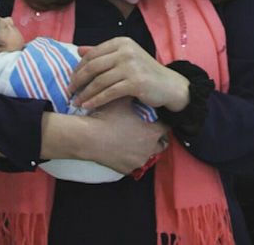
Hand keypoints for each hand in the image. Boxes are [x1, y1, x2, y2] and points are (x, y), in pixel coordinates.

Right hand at [41, 97, 168, 173]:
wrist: (88, 138)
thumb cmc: (107, 117)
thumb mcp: (122, 101)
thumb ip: (133, 94)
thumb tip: (138, 85)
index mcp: (153, 131)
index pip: (166, 127)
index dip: (160, 122)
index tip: (154, 119)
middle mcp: (150, 148)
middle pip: (161, 143)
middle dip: (155, 137)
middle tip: (144, 130)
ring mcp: (139, 160)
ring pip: (148, 155)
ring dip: (143, 148)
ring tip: (132, 140)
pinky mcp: (127, 169)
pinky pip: (134, 164)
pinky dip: (130, 158)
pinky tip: (122, 149)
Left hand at [68, 37, 189, 110]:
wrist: (169, 85)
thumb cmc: (144, 72)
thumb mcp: (125, 58)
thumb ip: (103, 53)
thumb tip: (79, 50)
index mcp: (122, 42)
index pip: (92, 54)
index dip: (78, 67)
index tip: (71, 79)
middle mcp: (126, 52)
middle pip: (93, 66)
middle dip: (78, 80)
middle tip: (69, 91)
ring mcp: (131, 66)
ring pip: (99, 81)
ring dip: (85, 93)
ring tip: (76, 101)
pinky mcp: (135, 83)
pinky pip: (109, 93)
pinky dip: (96, 100)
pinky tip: (88, 106)